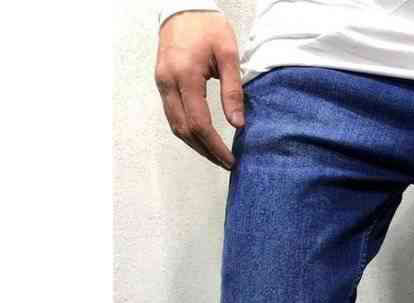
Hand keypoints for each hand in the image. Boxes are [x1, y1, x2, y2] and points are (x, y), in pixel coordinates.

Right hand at [155, 12, 243, 168]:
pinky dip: (188, 132)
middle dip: (205, 151)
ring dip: (195, 145)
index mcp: (185, 76)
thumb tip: (238, 124)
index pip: (199, 123)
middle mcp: (168, 83)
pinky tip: (203, 139)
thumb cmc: (208, 28)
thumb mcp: (228, 55)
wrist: (183, 7)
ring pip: (175, 126)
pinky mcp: (162, 83)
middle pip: (184, 130)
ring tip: (216, 156)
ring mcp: (162, 83)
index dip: (215, 146)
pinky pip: (173, 115)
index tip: (230, 159)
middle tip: (226, 163)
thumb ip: (233, 91)